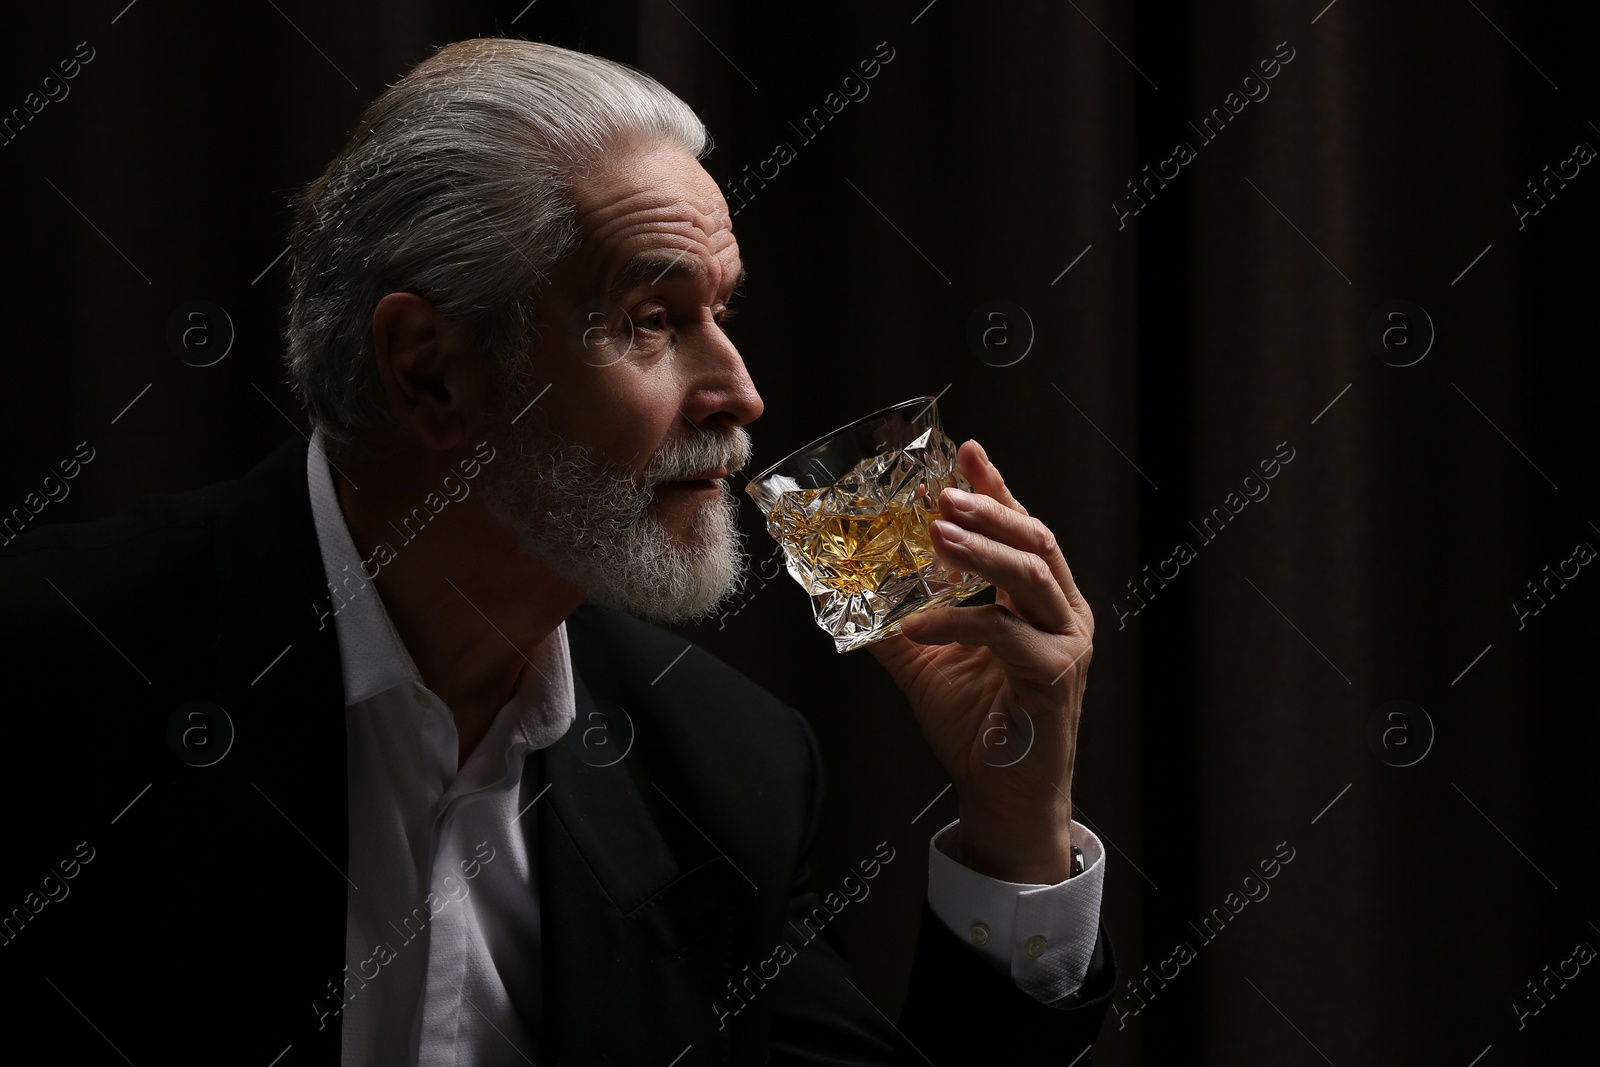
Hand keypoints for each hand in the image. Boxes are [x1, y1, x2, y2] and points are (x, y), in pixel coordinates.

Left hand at [864, 439, 1093, 884]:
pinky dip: (957, 622)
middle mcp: (1062, 613)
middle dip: (990, 508)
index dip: (996, 489)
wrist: (1004, 798)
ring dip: (981, 549)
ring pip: (1031, 575)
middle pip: (1036, 540)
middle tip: (944, 493)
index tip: (967, 452)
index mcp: (1040, 602)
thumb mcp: (927, 665)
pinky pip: (1004, 633)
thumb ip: (897, 624)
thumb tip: (842, 593)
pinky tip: (918, 623)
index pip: (1021, 530)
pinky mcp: (1055, 676)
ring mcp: (1066, 643)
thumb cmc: (977, 729)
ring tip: (937, 532)